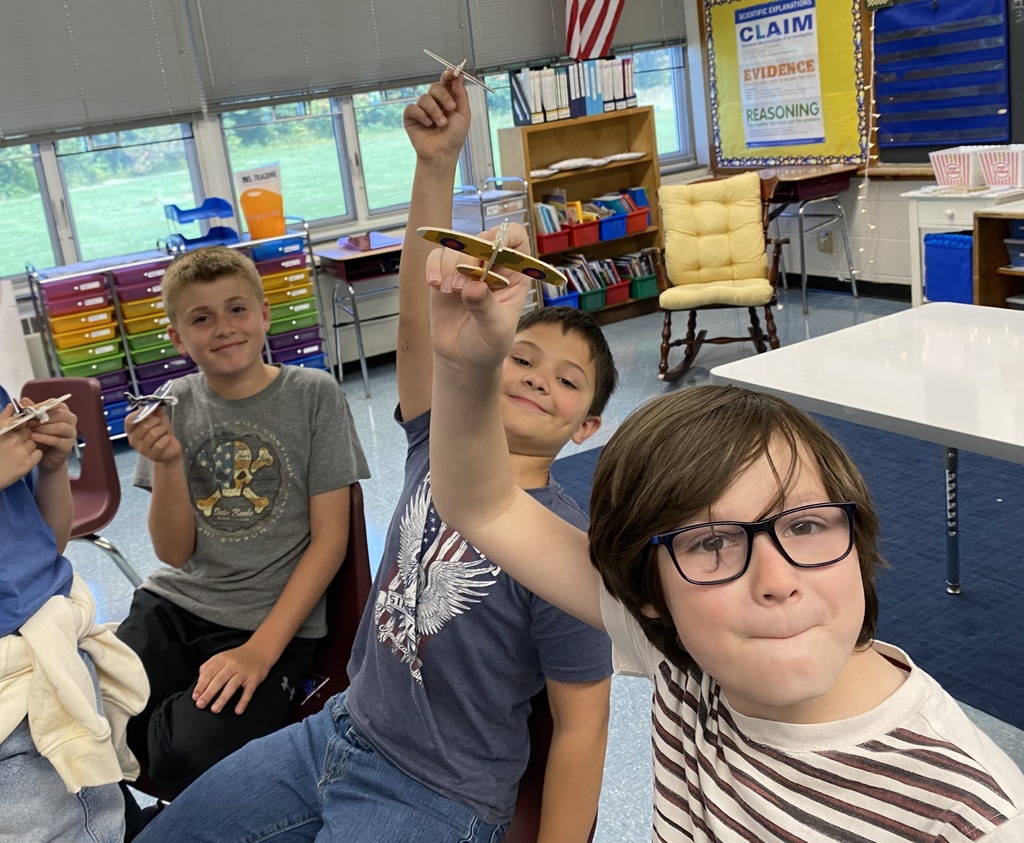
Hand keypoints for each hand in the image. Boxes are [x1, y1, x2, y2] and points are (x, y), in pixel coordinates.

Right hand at [0, 403, 41, 488]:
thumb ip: (3, 419)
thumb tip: (11, 406)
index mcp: (3, 430)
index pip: (21, 420)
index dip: (23, 423)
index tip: (22, 426)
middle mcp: (12, 439)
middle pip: (29, 430)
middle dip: (26, 434)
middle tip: (17, 442)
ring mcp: (21, 452)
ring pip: (35, 441)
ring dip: (29, 445)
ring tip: (17, 451)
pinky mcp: (27, 464)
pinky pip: (38, 453)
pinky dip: (34, 455)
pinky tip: (23, 458)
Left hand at [22, 397, 76, 471]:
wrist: (46, 457)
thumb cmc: (41, 437)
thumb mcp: (35, 423)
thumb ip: (32, 412)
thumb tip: (24, 400)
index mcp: (63, 412)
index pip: (56, 404)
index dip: (43, 406)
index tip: (30, 410)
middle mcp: (70, 421)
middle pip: (60, 414)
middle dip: (43, 418)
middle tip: (29, 422)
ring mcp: (71, 434)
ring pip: (61, 427)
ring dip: (44, 428)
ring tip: (31, 431)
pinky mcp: (68, 446)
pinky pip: (58, 441)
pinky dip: (45, 438)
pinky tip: (34, 438)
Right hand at [125, 406, 181, 463]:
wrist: (170, 450)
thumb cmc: (162, 434)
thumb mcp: (158, 419)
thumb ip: (155, 411)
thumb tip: (155, 403)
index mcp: (131, 430)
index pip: (129, 420)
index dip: (139, 413)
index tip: (149, 410)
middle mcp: (133, 440)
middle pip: (144, 426)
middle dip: (156, 421)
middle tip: (160, 424)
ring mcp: (142, 449)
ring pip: (154, 433)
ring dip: (163, 430)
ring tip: (164, 432)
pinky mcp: (153, 455)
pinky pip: (161, 443)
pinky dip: (167, 438)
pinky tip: (167, 440)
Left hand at [193, 641, 273, 715]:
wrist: (261, 650)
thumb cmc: (238, 657)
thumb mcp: (222, 656)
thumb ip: (209, 666)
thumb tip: (199, 682)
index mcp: (223, 659)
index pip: (209, 672)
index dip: (201, 685)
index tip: (195, 697)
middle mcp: (233, 665)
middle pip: (219, 680)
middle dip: (208, 693)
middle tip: (200, 705)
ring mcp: (244, 672)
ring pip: (232, 685)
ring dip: (223, 698)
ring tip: (215, 709)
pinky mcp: (255, 678)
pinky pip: (249, 691)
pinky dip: (243, 701)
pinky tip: (238, 711)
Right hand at [403, 69, 469, 164]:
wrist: (442, 154)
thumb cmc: (454, 137)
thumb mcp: (464, 114)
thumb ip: (461, 94)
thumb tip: (458, 75)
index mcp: (447, 100)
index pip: (446, 82)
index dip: (448, 75)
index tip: (451, 73)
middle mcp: (434, 103)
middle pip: (435, 87)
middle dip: (443, 96)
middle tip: (451, 108)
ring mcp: (422, 109)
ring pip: (424, 98)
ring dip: (435, 111)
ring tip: (441, 124)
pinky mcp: (411, 117)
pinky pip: (413, 108)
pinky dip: (421, 116)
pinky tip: (428, 125)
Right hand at [427, 222, 532, 371]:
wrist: (463, 358)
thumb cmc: (488, 344)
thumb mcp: (495, 330)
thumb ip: (486, 308)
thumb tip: (473, 287)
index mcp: (514, 274)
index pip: (514, 238)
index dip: (504, 236)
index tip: (490, 250)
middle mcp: (492, 266)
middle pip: (480, 239)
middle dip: (469, 257)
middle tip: (462, 285)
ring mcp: (466, 268)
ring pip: (455, 247)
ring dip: (449, 266)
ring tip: (450, 292)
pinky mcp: (444, 274)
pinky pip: (436, 257)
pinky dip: (433, 267)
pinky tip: (435, 284)